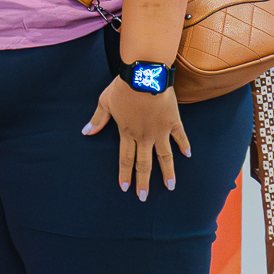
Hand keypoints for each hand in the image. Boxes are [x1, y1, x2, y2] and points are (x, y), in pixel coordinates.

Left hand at [83, 76, 190, 200]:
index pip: (125, 159)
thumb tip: (86, 132)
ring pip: (164, 157)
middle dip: (143, 182)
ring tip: (170, 186)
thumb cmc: (123, 87)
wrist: (144, 74)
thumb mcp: (105, 102)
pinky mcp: (173, 121)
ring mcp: (160, 131)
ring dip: (167, 172)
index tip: (126, 188)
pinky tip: (188, 155)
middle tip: (143, 198)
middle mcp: (144, 136)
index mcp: (127, 133)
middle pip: (144, 164)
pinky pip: (180, 137)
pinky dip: (184, 146)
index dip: (125, 174)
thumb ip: (98, 119)